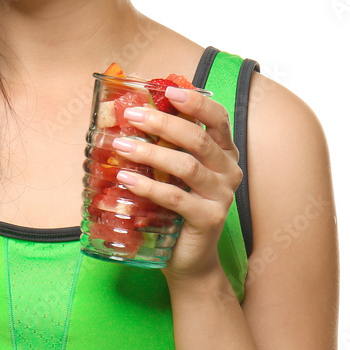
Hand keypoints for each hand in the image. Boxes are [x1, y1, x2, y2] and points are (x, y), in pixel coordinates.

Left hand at [112, 88, 242, 286]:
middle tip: (132, 116)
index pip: (218, 118)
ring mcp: (222, 196)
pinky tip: (127, 179)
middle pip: (197, 139)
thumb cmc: (176, 208)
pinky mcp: (209, 219)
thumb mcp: (172, 172)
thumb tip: (130, 112)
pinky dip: (149, 186)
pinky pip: (176, 198)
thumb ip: (163, 145)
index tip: (168, 90)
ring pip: (186, 166)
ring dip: (151, 152)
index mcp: (224, 152)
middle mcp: (228, 171)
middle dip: (163, 122)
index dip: (195, 102)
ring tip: (121, 146)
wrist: (189, 259)